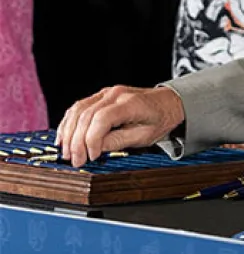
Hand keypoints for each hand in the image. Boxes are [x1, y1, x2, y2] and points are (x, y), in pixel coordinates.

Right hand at [56, 86, 186, 167]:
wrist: (169, 102)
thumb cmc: (161, 119)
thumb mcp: (146, 136)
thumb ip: (119, 141)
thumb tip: (95, 149)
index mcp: (130, 103)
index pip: (102, 119)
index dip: (91, 139)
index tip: (90, 157)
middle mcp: (115, 94)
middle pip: (86, 115)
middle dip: (76, 141)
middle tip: (74, 160)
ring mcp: (106, 93)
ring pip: (77, 110)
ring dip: (68, 133)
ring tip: (66, 153)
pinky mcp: (100, 96)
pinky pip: (78, 107)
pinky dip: (69, 123)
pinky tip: (65, 137)